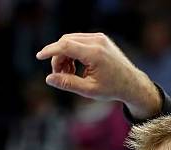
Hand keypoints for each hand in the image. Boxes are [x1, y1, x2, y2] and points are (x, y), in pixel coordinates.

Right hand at [36, 32, 161, 119]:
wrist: (131, 83)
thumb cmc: (112, 89)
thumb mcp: (89, 90)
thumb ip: (68, 83)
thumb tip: (48, 79)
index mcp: (95, 53)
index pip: (66, 45)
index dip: (50, 51)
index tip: (39, 56)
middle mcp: (97, 41)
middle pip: (66, 42)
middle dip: (58, 57)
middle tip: (59, 74)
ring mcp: (99, 38)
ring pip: (71, 40)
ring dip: (65, 55)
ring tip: (69, 73)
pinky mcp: (100, 38)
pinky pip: (79, 40)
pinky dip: (72, 52)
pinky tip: (74, 67)